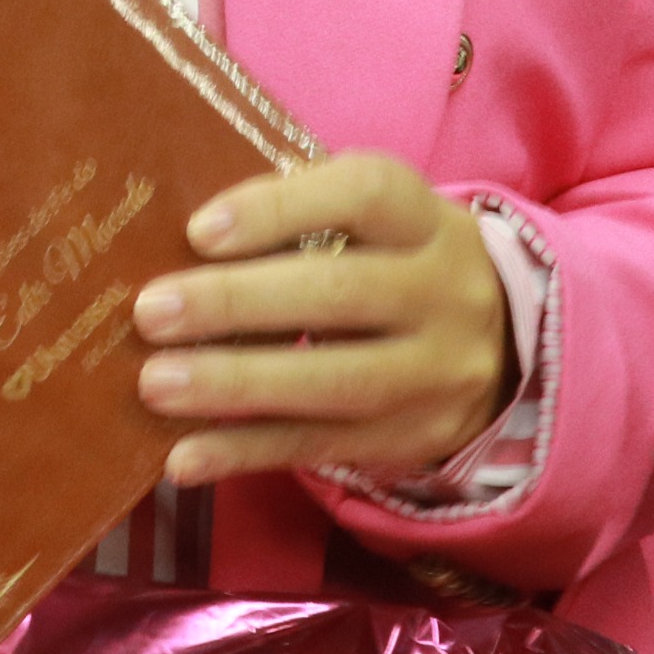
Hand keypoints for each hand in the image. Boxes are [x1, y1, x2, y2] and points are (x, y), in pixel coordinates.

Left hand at [129, 153, 513, 485]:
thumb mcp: (375, 224)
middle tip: (151, 312)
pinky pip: (320, 445)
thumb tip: (180, 242)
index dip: (280, 208)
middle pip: (340, 293)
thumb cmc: (396, 263)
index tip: (199, 229)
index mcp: (423, 219)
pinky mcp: (412, 436)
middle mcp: (442, 292)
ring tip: (155, 384)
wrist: (502, 345)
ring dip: (234, 384)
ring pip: (332, 380)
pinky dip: (245, 452)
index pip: (363, 195)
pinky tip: (184, 458)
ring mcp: (434, 372)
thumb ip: (300, 219)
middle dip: (236, 303)